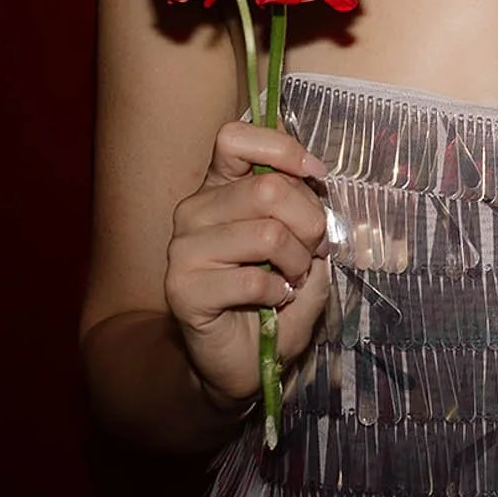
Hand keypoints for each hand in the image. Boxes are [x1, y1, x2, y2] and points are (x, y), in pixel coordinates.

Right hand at [163, 121, 331, 410]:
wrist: (245, 358)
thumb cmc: (277, 290)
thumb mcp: (302, 237)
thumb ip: (303, 201)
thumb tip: (312, 174)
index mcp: (221, 186)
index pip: (234, 138)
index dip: (283, 150)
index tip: (316, 174)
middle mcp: (194, 210)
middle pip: (267, 189)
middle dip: (310, 222)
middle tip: (314, 250)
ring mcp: (182, 250)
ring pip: (267, 233)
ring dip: (298, 261)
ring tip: (294, 278)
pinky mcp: (182, 290)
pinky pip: (253, 280)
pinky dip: (280, 292)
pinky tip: (275, 301)